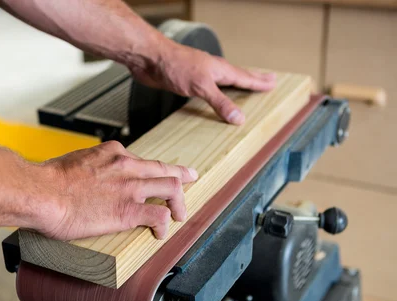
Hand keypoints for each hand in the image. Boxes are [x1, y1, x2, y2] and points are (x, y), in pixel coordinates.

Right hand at [36, 141, 197, 240]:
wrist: (41, 192)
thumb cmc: (48, 181)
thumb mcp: (73, 162)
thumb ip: (88, 168)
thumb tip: (85, 177)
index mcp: (112, 152)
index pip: (142, 160)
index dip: (156, 168)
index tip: (164, 170)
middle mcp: (126, 166)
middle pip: (164, 170)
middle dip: (181, 175)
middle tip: (191, 178)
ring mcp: (130, 188)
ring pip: (171, 188)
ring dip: (179, 202)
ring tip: (178, 214)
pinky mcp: (128, 212)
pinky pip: (159, 216)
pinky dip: (164, 225)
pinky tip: (159, 233)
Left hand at [130, 42, 276, 124]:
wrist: (151, 59)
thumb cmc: (176, 66)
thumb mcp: (202, 87)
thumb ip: (220, 102)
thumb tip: (239, 118)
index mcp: (221, 70)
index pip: (246, 77)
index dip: (260, 82)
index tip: (273, 83)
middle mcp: (213, 71)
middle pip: (238, 76)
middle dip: (253, 80)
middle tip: (268, 81)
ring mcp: (200, 75)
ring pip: (223, 82)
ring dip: (235, 87)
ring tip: (245, 89)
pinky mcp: (187, 82)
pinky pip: (207, 91)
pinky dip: (215, 95)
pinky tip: (213, 97)